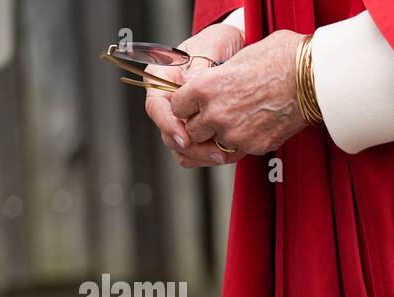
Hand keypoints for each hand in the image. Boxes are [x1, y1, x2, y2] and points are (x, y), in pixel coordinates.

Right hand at [143, 23, 245, 167]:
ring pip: (184, 150)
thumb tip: (190, 86)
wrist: (237, 51)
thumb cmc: (220, 43)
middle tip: (218, 154)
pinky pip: (199, 152)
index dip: (169, 126)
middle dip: (192, 148)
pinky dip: (212, 156)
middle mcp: (168, 102)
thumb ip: (199, 67)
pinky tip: (231, 153)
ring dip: (203, 156)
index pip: (156, 108)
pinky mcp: (200, 131)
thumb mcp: (210, 47)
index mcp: (160, 79)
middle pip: (170, 135)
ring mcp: (183, 119)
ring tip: (227, 155)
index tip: (186, 138)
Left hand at [170, 30, 308, 159]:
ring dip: (222, 137)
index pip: (177, 106)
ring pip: (215, 145)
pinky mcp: (254, 146)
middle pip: (193, 131)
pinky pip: (238, 150)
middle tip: (216, 116)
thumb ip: (213, 78)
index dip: (186, 105)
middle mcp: (215, 113)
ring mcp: (235, 134)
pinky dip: (243, 141)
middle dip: (202, 125)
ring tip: (238, 122)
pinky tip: (255, 126)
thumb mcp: (235, 60)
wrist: (309, 78)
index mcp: (204, 87)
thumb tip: (205, 85)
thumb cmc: (277, 60)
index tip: (195, 105)